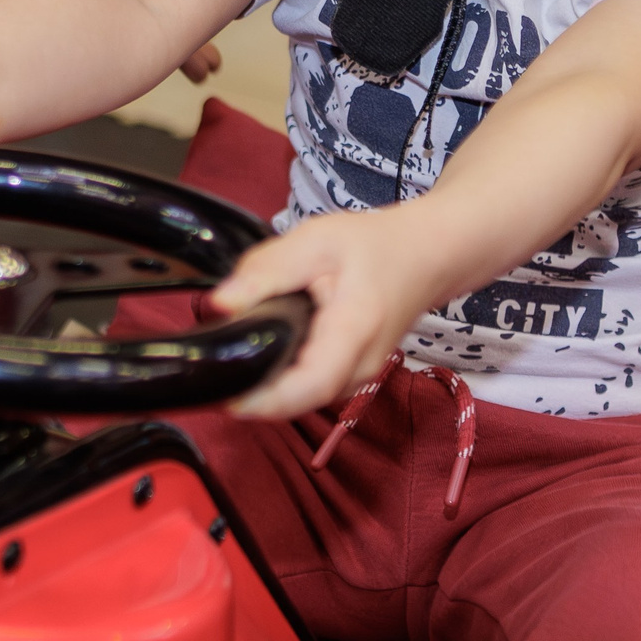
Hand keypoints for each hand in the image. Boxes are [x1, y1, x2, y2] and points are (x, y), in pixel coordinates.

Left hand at [210, 206, 446, 418]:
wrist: (426, 256)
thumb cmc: (374, 245)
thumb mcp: (315, 241)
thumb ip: (266, 271)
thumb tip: (218, 305)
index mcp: (353, 332)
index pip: (305, 387)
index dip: (259, 399)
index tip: (220, 390)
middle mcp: (358, 369)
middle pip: (293, 399)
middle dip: (250, 386)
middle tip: (214, 357)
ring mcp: (357, 380)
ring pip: (297, 397)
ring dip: (264, 380)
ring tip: (236, 347)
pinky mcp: (350, 379)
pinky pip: (306, 388)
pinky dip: (281, 374)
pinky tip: (265, 346)